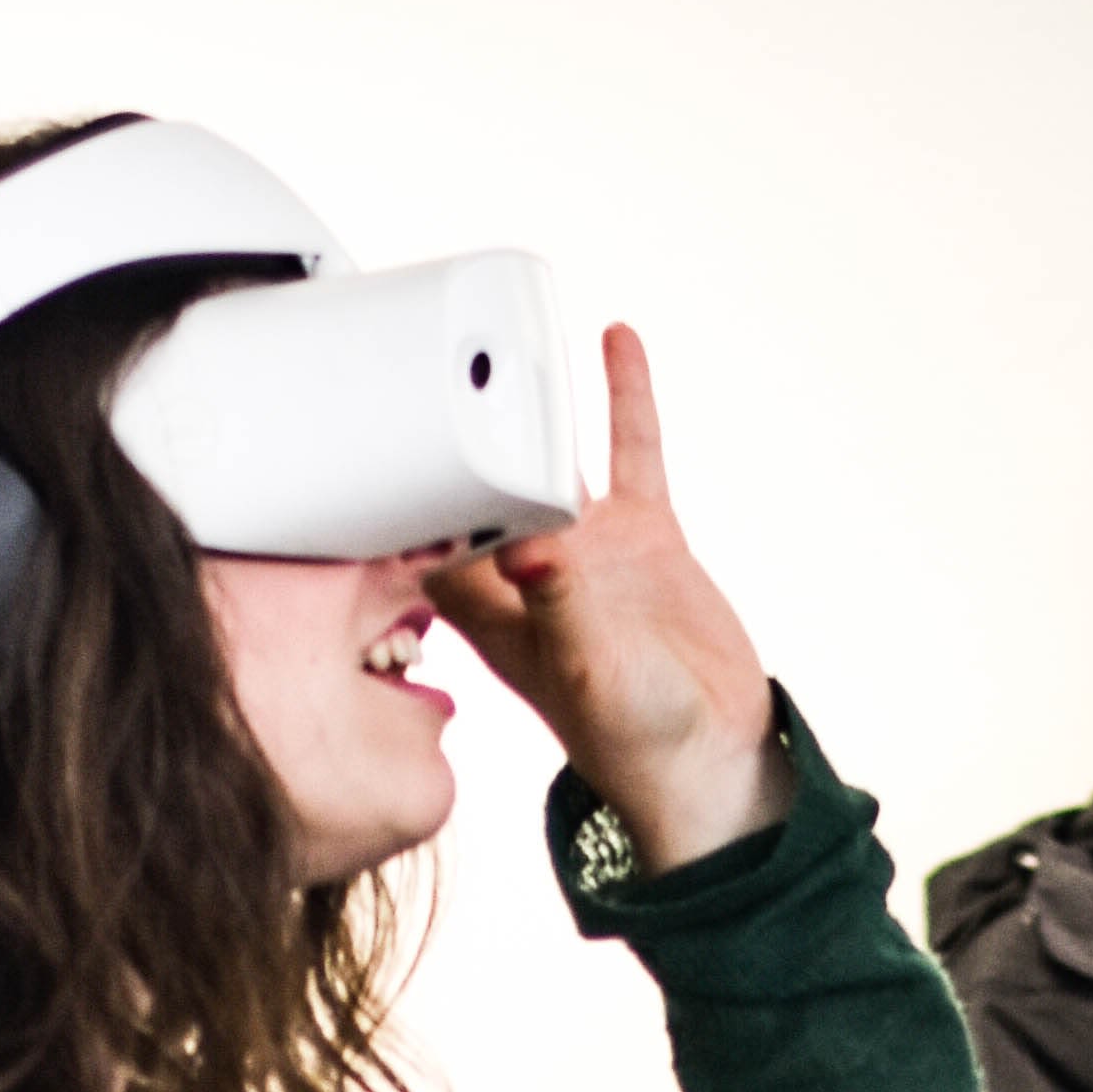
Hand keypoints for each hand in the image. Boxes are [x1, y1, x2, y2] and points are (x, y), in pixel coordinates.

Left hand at [428, 322, 784, 879]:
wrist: (710, 758)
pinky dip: (622, 398)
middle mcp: (532, 573)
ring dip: (534, 402)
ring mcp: (588, 550)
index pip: (431, 535)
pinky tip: (614, 342)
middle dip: (456, 430)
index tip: (381, 427)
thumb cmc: (635, 740)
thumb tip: (527, 545)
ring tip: (515, 333)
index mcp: (494, 611)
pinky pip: (629, 452)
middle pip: (479, 484)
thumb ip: (558, 605)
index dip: (405, 486)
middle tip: (432, 353)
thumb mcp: (588, 673)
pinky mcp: (644, 537)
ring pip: (550, 457)